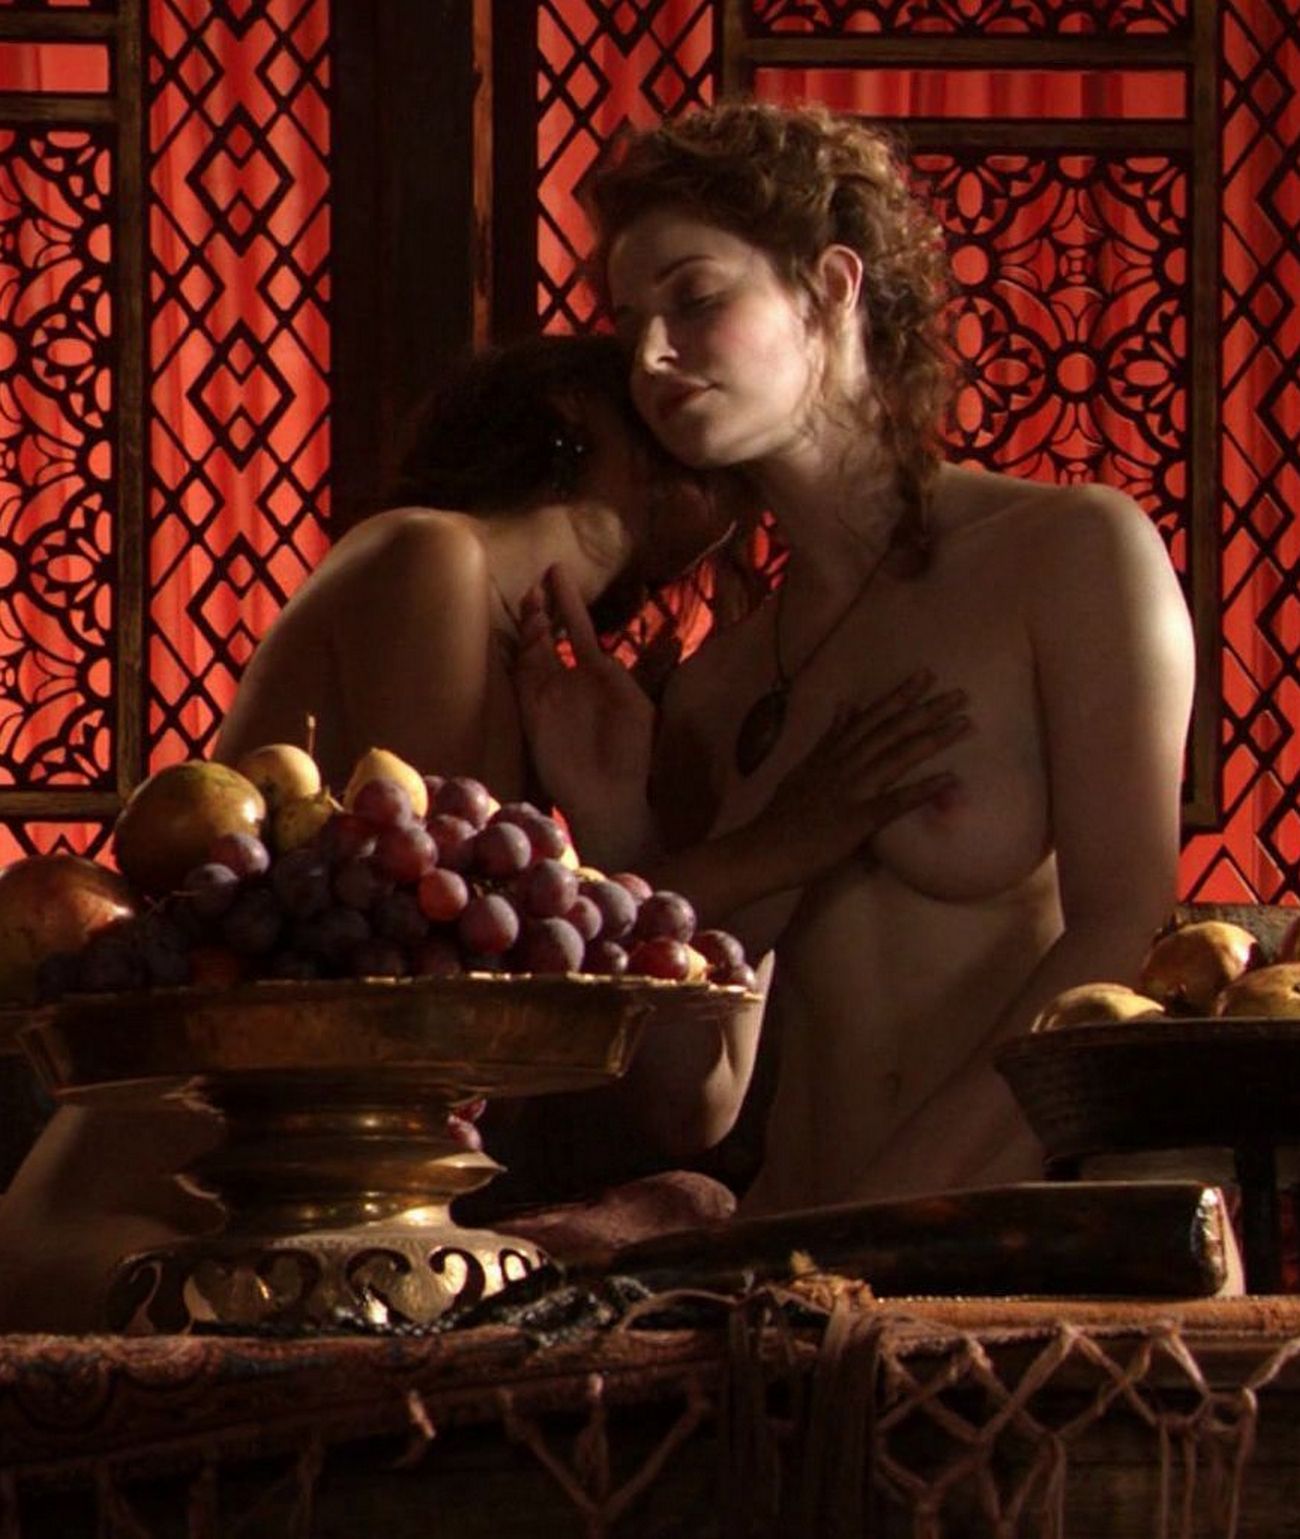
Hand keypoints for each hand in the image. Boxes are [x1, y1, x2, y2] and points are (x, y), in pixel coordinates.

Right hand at [513, 564, 656, 856]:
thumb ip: (649, 669)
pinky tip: (526, 637)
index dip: (567, 601)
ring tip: (534, 603)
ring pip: (531, 652)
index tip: (556, 571)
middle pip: (547, 635)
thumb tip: (668, 638)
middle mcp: (567, 680)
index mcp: (596, 674)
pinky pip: (521, 679)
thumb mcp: (642, 704)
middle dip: (541, 609)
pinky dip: (520, 657)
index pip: (577, 629)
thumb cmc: (632, 754)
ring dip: (531, 628)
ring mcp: (547, 695)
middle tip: (536, 585)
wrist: (610, 796)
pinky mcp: (532, 713)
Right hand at [755, 671, 969, 884]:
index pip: (871, 718)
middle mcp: (844, 765)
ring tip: (964, 723)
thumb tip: (844, 706)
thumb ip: (828, 739)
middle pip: (891, 730)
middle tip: (960, 694)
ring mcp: (852, 790)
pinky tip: (949, 778)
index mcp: (832, 754)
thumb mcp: (803, 768)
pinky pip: (896, 802)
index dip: (900, 696)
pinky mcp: (858, 820)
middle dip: (927, 710)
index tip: (926, 676)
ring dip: (933, 738)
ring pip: (897, 756)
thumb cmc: (782, 816)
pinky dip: (923, 789)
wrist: (763, 849)